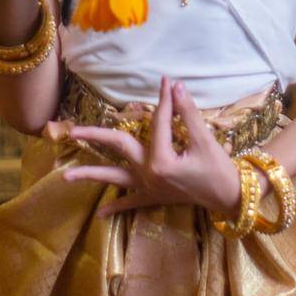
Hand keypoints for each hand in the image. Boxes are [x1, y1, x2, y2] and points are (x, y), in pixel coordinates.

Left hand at [62, 77, 250, 219]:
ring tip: (65, 177)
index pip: (157, 122)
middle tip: (71, 131)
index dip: (163, 100)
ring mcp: (148, 187)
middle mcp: (149, 173)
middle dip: (94, 137)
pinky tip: (99, 213)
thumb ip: (186, 112)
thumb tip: (174, 86)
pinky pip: (130, 203)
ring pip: (113, 179)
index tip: (166, 81)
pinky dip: (115, 207)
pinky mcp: (153, 196)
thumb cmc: (219, 169)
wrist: (230, 197)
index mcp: (161, 160)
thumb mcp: (205, 139)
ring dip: (90, 176)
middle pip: (118, 147)